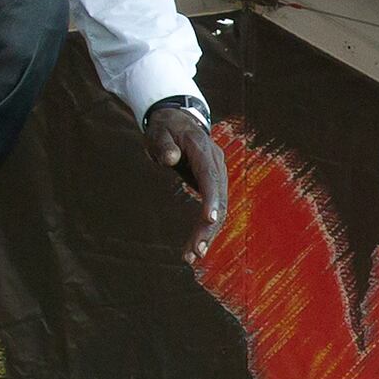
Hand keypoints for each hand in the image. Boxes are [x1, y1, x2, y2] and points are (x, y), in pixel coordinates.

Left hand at [146, 100, 226, 265]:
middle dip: (208, 227)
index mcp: (204, 151)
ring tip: (193, 256)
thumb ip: (164, 145)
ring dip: (207, 234)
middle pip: (219, 200)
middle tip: (196, 251)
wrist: (177, 123)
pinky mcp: (212, 187)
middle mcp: (216, 165)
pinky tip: (195, 248)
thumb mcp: (159, 133)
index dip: (212, 198)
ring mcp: (217, 176)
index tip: (209, 218)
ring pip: (219, 210)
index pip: (210, 177)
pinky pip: (213, 210)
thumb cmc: (165, 129)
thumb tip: (170, 158)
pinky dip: (205, 229)